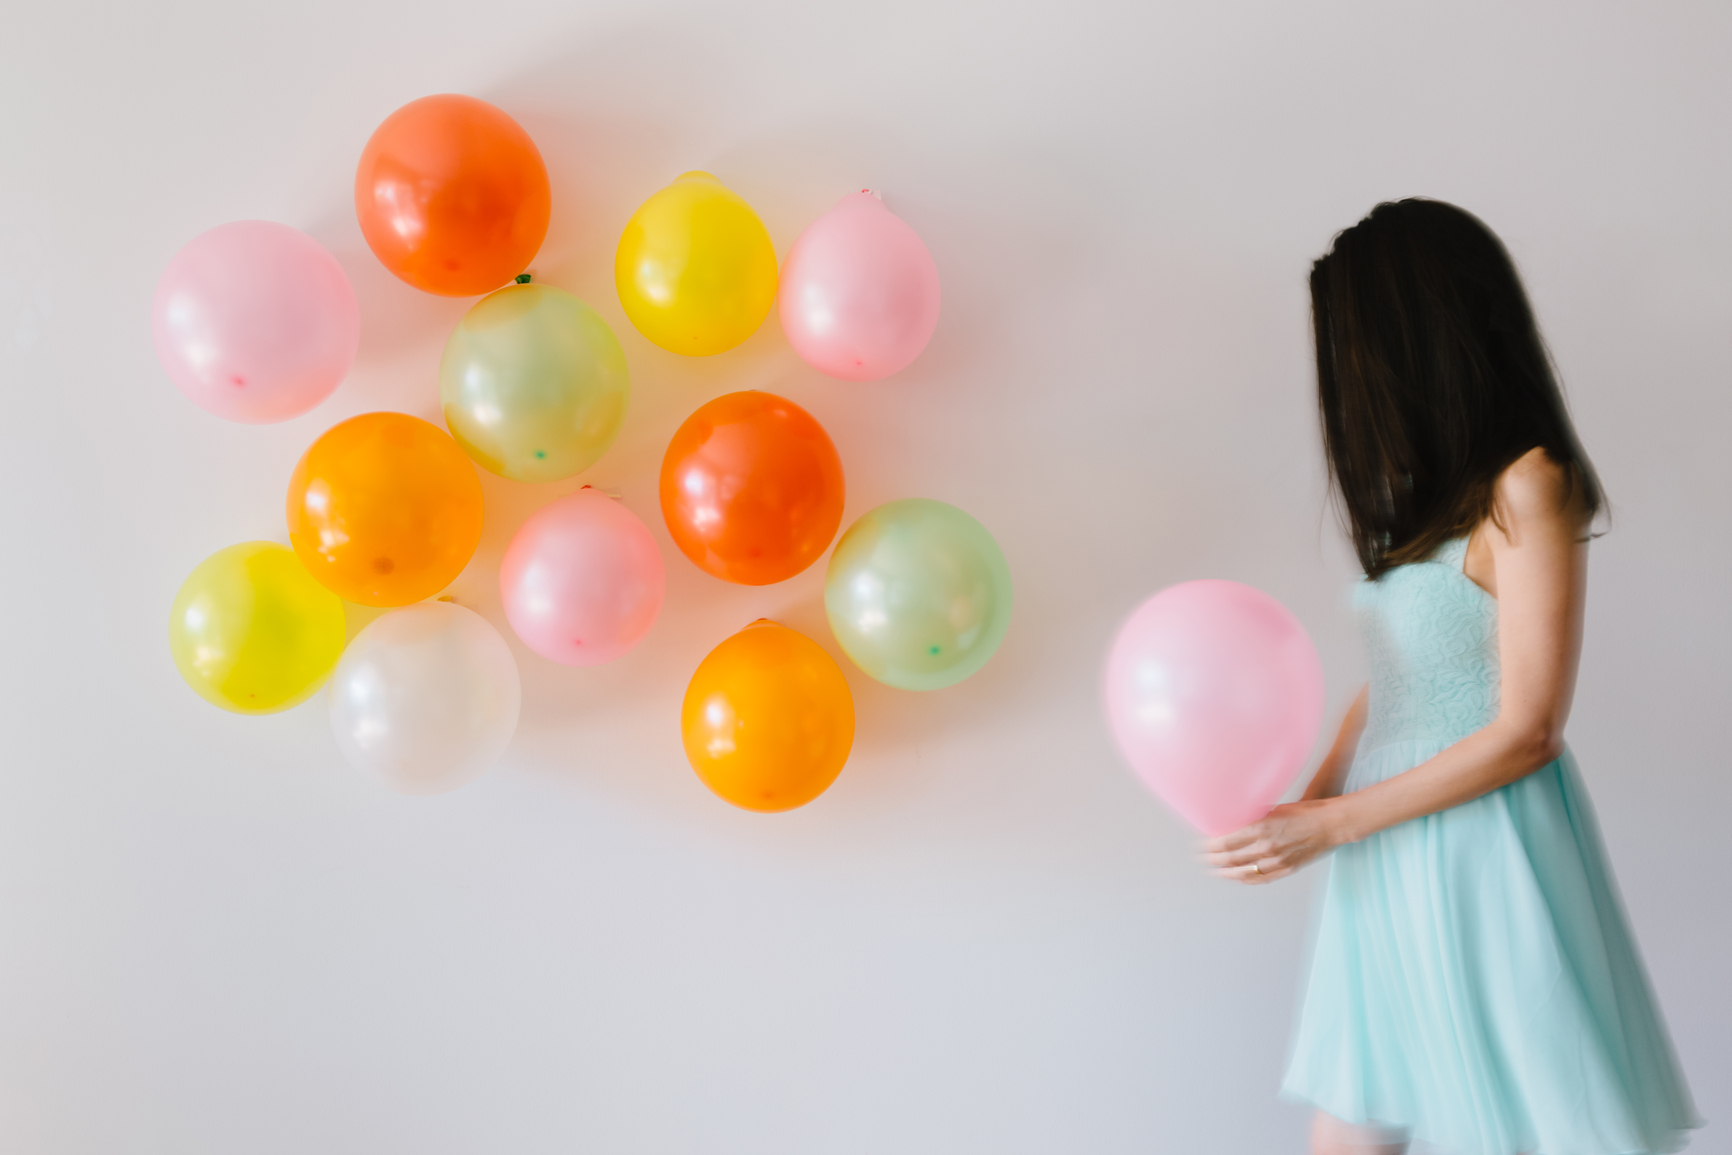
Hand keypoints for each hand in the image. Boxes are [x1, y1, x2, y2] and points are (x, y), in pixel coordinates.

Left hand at [1204, 799, 1345, 884]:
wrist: (1330, 825)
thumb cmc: (1305, 812)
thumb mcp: (1274, 809)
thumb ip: (1255, 817)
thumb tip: (1236, 820)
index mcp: (1260, 829)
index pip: (1225, 843)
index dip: (1210, 847)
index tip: (1201, 845)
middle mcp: (1266, 847)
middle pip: (1230, 859)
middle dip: (1213, 860)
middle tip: (1202, 859)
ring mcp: (1276, 861)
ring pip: (1243, 872)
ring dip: (1226, 873)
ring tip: (1215, 871)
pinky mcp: (1286, 869)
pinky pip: (1261, 879)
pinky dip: (1246, 879)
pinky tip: (1238, 878)